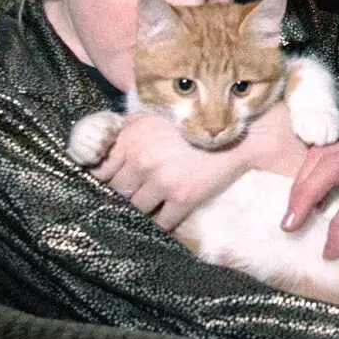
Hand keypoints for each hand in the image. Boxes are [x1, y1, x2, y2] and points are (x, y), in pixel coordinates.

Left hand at [94, 103, 297, 230]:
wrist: (238, 130)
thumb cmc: (196, 118)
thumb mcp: (155, 114)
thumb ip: (128, 130)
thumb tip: (107, 146)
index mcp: (131, 137)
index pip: (99, 169)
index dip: (104, 178)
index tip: (111, 182)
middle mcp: (141, 160)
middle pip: (117, 191)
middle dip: (123, 195)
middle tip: (133, 195)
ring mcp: (162, 181)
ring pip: (136, 209)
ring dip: (141, 210)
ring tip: (148, 208)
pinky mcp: (183, 197)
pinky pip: (161, 223)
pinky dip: (160, 224)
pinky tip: (164, 219)